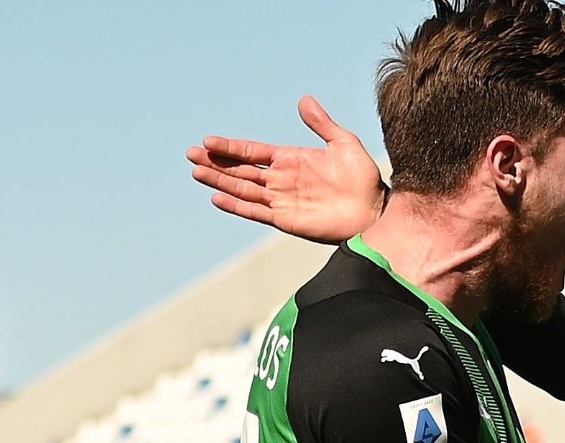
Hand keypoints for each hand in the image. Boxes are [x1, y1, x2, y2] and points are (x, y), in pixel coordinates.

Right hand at [188, 96, 385, 243]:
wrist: (374, 209)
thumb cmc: (363, 178)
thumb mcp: (343, 143)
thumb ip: (321, 124)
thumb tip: (304, 100)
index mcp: (290, 160)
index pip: (252, 152)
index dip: (230, 147)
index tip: (208, 140)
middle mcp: (281, 179)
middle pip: (240, 170)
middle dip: (215, 162)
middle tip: (190, 153)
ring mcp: (281, 200)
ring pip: (242, 189)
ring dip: (218, 181)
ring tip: (195, 172)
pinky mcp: (285, 219)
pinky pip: (255, 211)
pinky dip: (236, 206)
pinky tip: (217, 198)